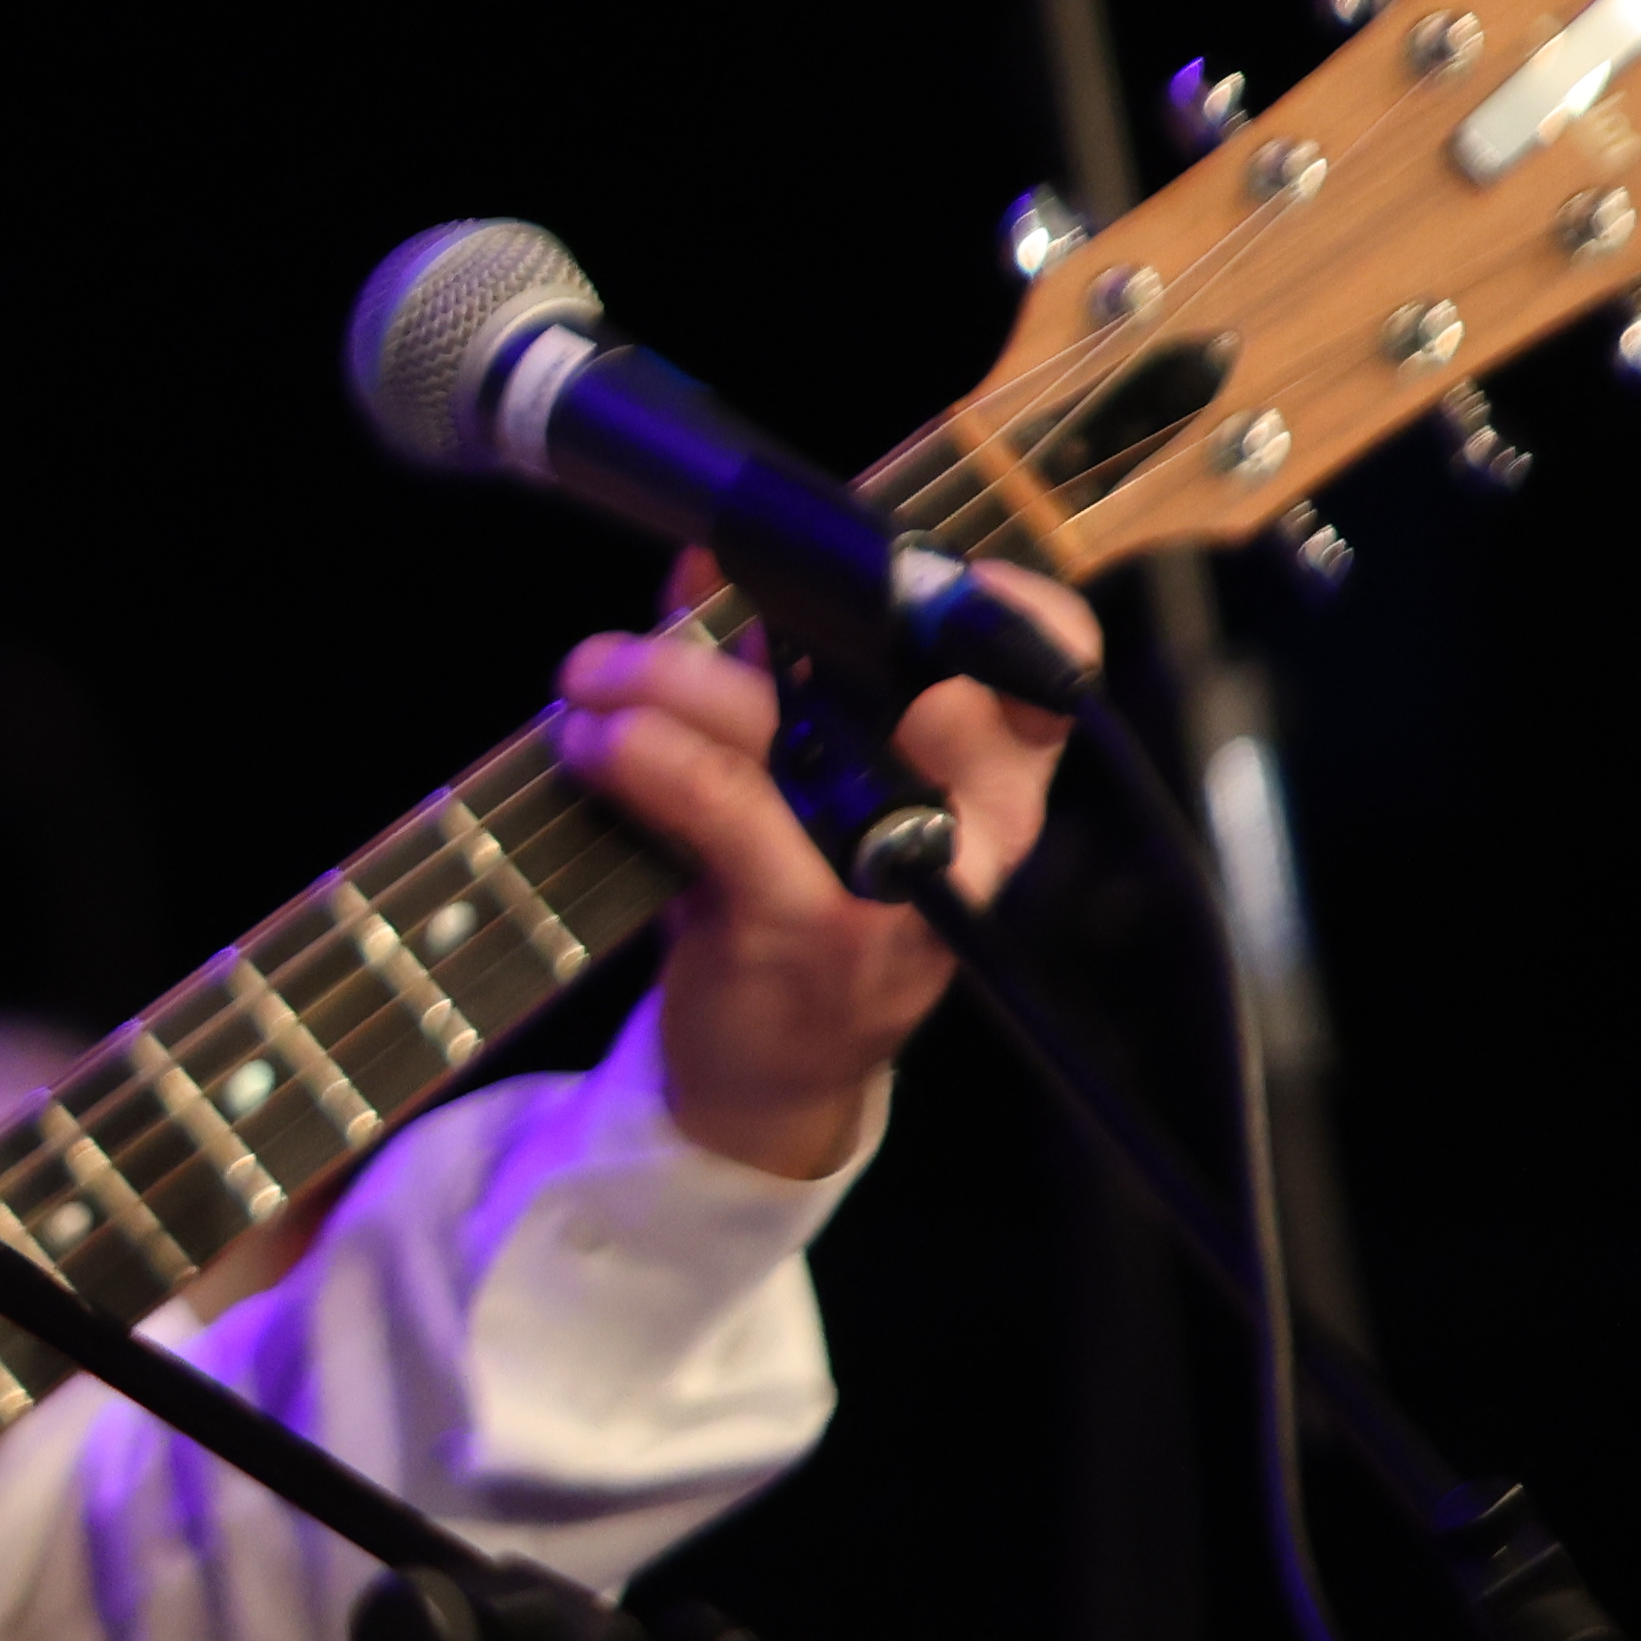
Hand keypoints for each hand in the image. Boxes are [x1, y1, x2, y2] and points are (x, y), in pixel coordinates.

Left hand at [554, 558, 1080, 1177]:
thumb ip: (764, 669)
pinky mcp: (808, 927)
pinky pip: (720, 802)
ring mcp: (895, 880)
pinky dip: (641, 754)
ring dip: (663, 679)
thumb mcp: (801, 783)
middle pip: (899, 672)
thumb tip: (703, 563)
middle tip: (683, 604)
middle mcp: (969, 824)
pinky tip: (591, 742)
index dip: (1000, 603)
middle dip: (782, 615)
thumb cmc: (788, 904)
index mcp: (994, 778)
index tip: (890, 566)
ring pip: (781, 725)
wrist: (768, 1078)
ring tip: (591, 676)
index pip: (1049, 666)